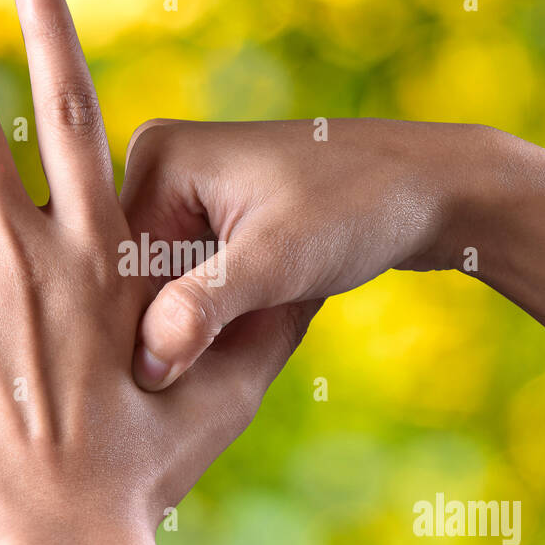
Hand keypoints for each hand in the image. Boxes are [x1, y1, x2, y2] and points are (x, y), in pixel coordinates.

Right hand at [122, 116, 484, 388]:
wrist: (435, 187)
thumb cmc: (358, 208)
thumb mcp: (276, 261)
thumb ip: (203, 310)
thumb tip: (143, 368)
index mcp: (153, 155)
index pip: (109, 264)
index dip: (130, 331)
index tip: (156, 389)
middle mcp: (157, 166)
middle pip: (130, 277)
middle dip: (162, 331)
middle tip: (198, 386)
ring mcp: (186, 192)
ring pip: (160, 288)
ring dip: (187, 331)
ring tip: (221, 366)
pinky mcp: (214, 218)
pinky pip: (189, 282)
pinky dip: (211, 318)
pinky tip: (239, 344)